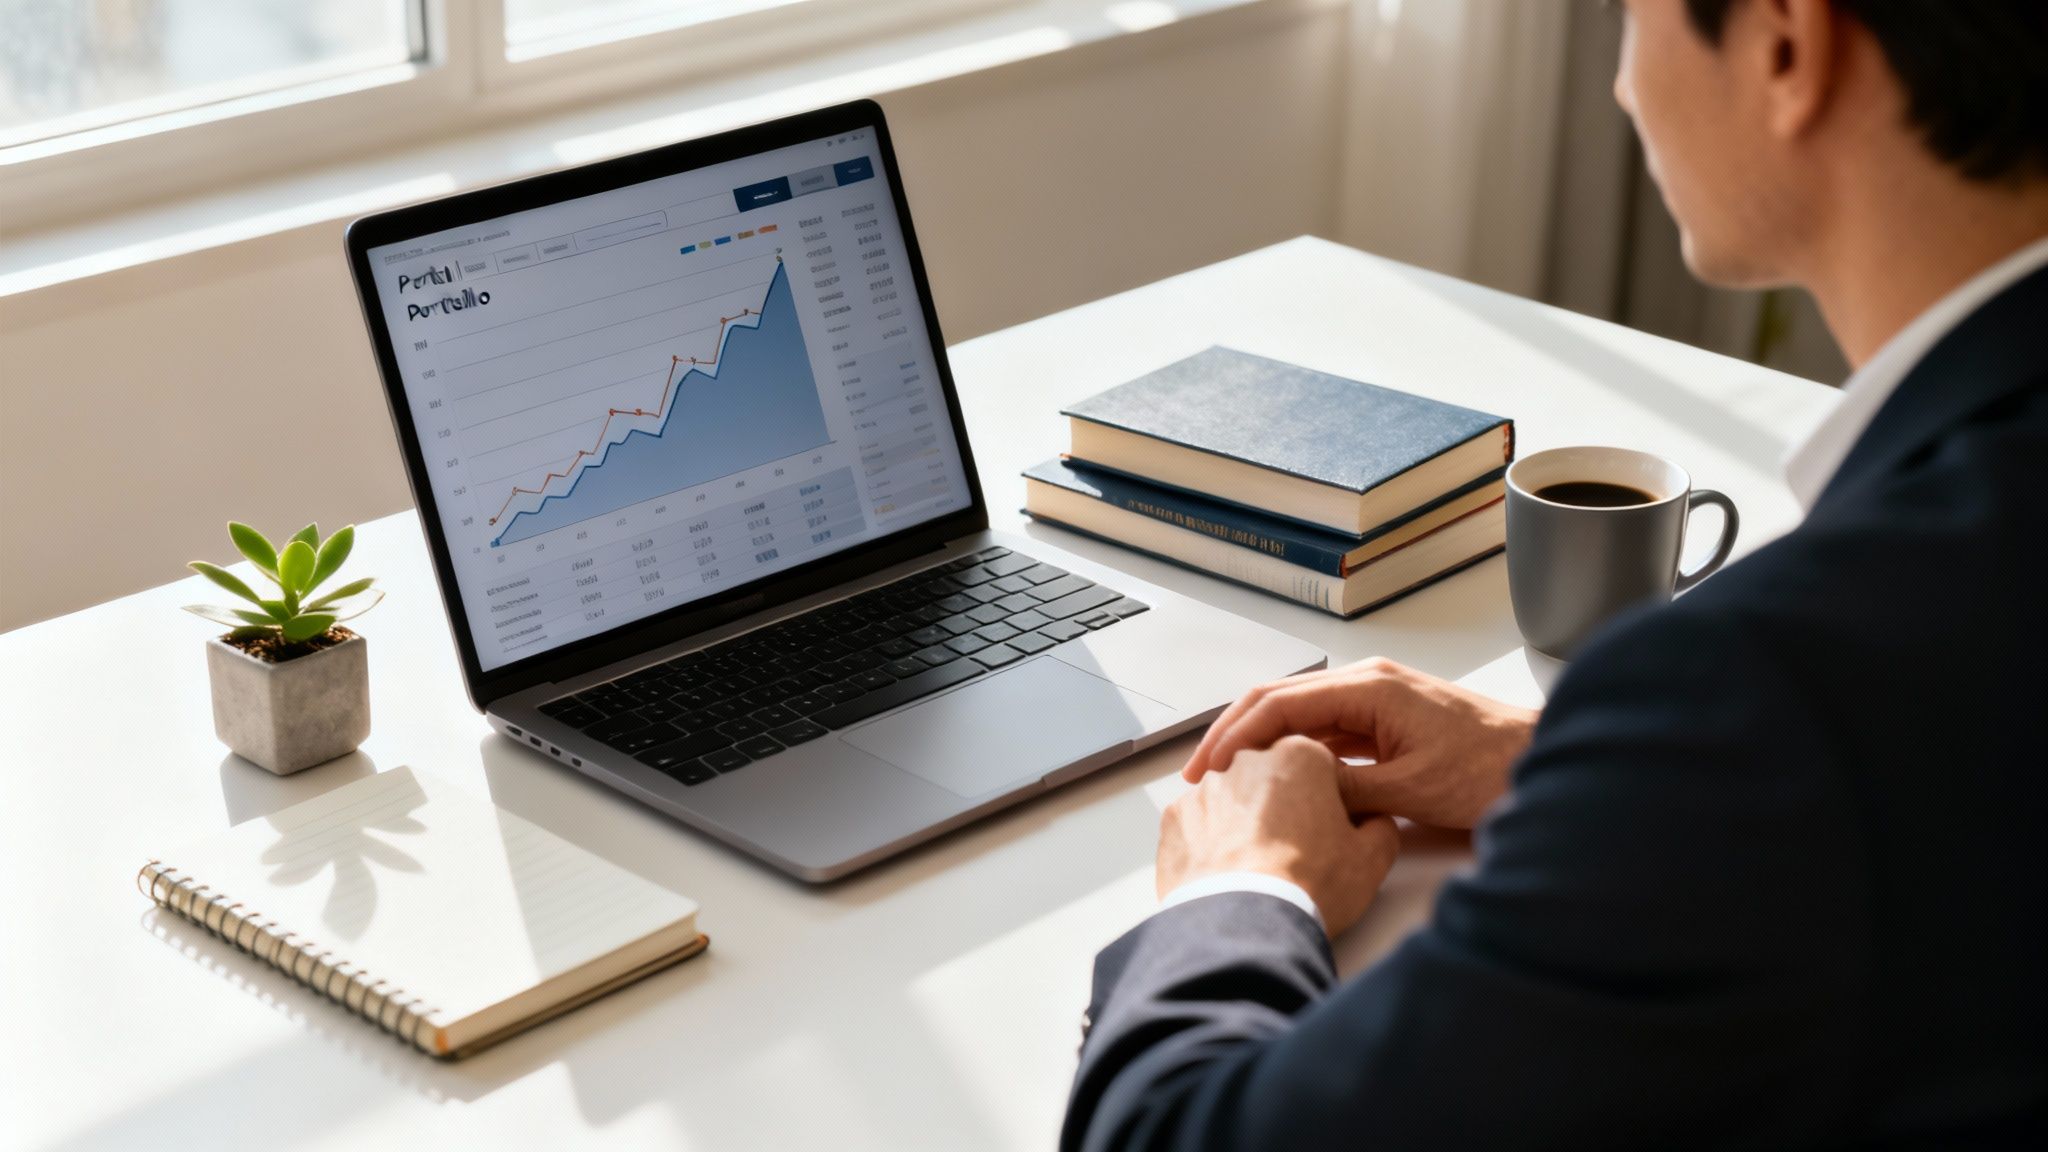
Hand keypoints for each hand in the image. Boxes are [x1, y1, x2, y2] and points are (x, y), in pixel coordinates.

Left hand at [1158, 736, 1400, 935]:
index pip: (1322, 768)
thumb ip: (1379, 826)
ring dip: (1245, 824)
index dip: (1331, 803)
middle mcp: (1246, 760)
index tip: (1332, 834)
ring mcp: (1204, 788)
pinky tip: (1225, 874)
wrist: (1242, 924)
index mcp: (1300, 755)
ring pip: (1233, 800)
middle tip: (1296, 854)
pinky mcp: (1174, 819)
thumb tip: (1371, 821)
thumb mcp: (1371, 858)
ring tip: (1257, 870)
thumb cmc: (1309, 884)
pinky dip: (1211, 844)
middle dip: (1284, 807)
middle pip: (1273, 778)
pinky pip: (1199, 825)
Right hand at [1185, 658, 1537, 829]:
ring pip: (1298, 715)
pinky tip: (1275, 776)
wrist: (1542, 761)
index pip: (1280, 703)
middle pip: (1278, 699)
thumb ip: (1346, 789)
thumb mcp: (1410, 790)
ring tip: (1228, 779)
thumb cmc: (1490, 768)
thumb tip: (1294, 793)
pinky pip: (1324, 730)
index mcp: (1369, 687)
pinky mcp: (1385, 721)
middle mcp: (1367, 683)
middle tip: (1200, 772)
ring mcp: (1375, 700)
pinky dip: (1292, 751)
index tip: (1209, 769)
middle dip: (1233, 734)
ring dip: (1260, 743)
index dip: (1236, 737)